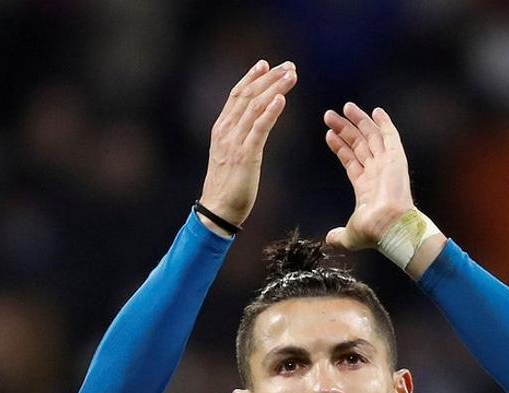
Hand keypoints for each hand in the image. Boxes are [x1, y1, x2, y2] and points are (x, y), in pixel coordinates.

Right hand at [197, 60, 297, 231]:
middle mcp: (226, 130)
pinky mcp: (245, 155)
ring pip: (255, 106)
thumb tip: (252, 129)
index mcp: (222, 128)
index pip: (237, 95)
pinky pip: (259, 128)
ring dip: (274, 88)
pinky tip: (281, 99)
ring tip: (291, 76)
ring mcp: (234, 141)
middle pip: (248, 95)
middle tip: (288, 66)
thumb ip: (239, 139)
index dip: (252, 78)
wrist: (218, 211)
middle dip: (269, 78)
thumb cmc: (228, 187)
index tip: (266, 65)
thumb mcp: (231, 156)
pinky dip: (270, 111)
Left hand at [323, 103, 414, 250]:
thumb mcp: (350, 235)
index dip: (340, 148)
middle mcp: (377, 173)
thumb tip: (329, 241)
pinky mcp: (396, 158)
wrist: (389, 226)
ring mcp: (387, 164)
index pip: (351, 161)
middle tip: (330, 116)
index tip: (329, 135)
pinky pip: (390, 136)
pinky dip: (384, 123)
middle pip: (359, 145)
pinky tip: (376, 111)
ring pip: (371, 137)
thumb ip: (339, 236)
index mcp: (367, 187)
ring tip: (344, 107)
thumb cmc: (373, 232)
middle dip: (345, 130)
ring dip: (359, 121)